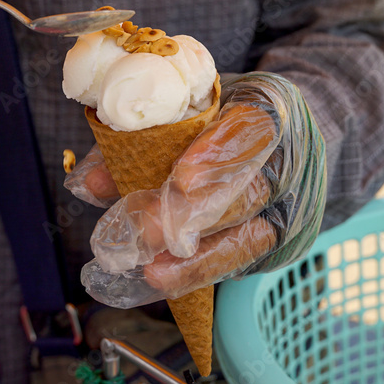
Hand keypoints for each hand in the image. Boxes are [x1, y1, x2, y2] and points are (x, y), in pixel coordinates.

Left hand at [65, 72, 326, 307]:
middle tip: (147, 232)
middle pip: (250, 190)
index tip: (181, 179)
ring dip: (197, 256)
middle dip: (195, 215)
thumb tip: (93, 180)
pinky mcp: (282, 238)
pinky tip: (167, 278)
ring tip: (152, 268)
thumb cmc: (221, 115)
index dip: (217, 154)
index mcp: (266, 106)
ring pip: (251, 234)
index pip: (250, 128)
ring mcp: (290, 202)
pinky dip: (201, 270)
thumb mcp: (185, 109)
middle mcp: (288, 156)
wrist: (279, 133)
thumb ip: (140, 138)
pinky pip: (244, 259)